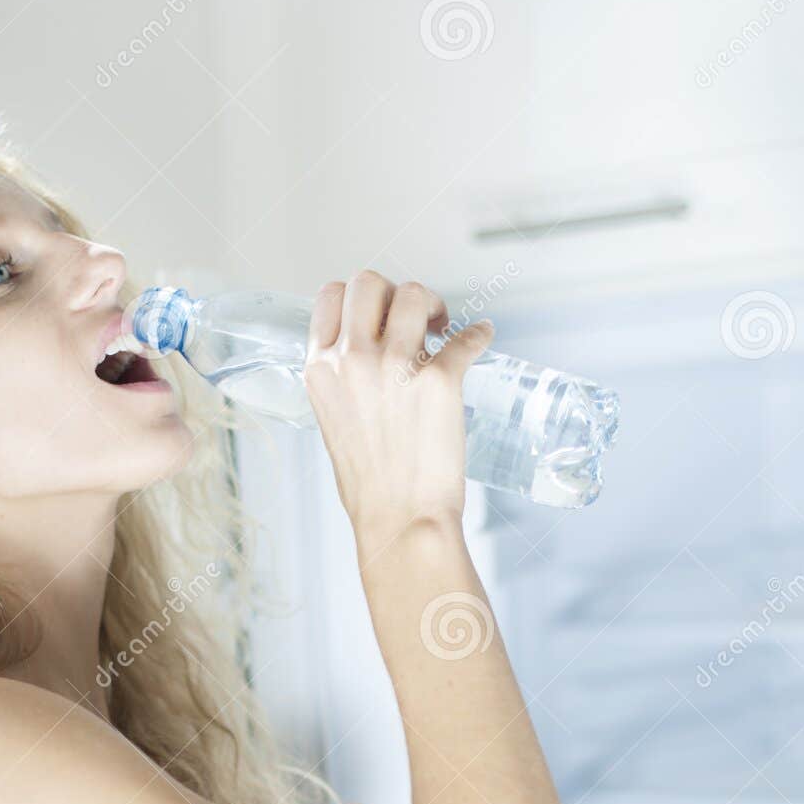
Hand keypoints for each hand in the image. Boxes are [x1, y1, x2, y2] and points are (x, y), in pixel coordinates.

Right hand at [303, 271, 493, 544]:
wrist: (399, 521)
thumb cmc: (368, 486)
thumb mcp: (333, 422)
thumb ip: (343, 380)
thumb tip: (368, 356)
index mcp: (321, 370)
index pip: (330, 297)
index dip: (356, 297)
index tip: (376, 313)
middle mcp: (353, 360)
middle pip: (369, 282)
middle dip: (394, 291)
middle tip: (414, 318)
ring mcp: (395, 367)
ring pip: (414, 294)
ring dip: (432, 303)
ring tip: (442, 328)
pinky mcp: (438, 380)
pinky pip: (466, 338)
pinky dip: (478, 335)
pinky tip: (481, 337)